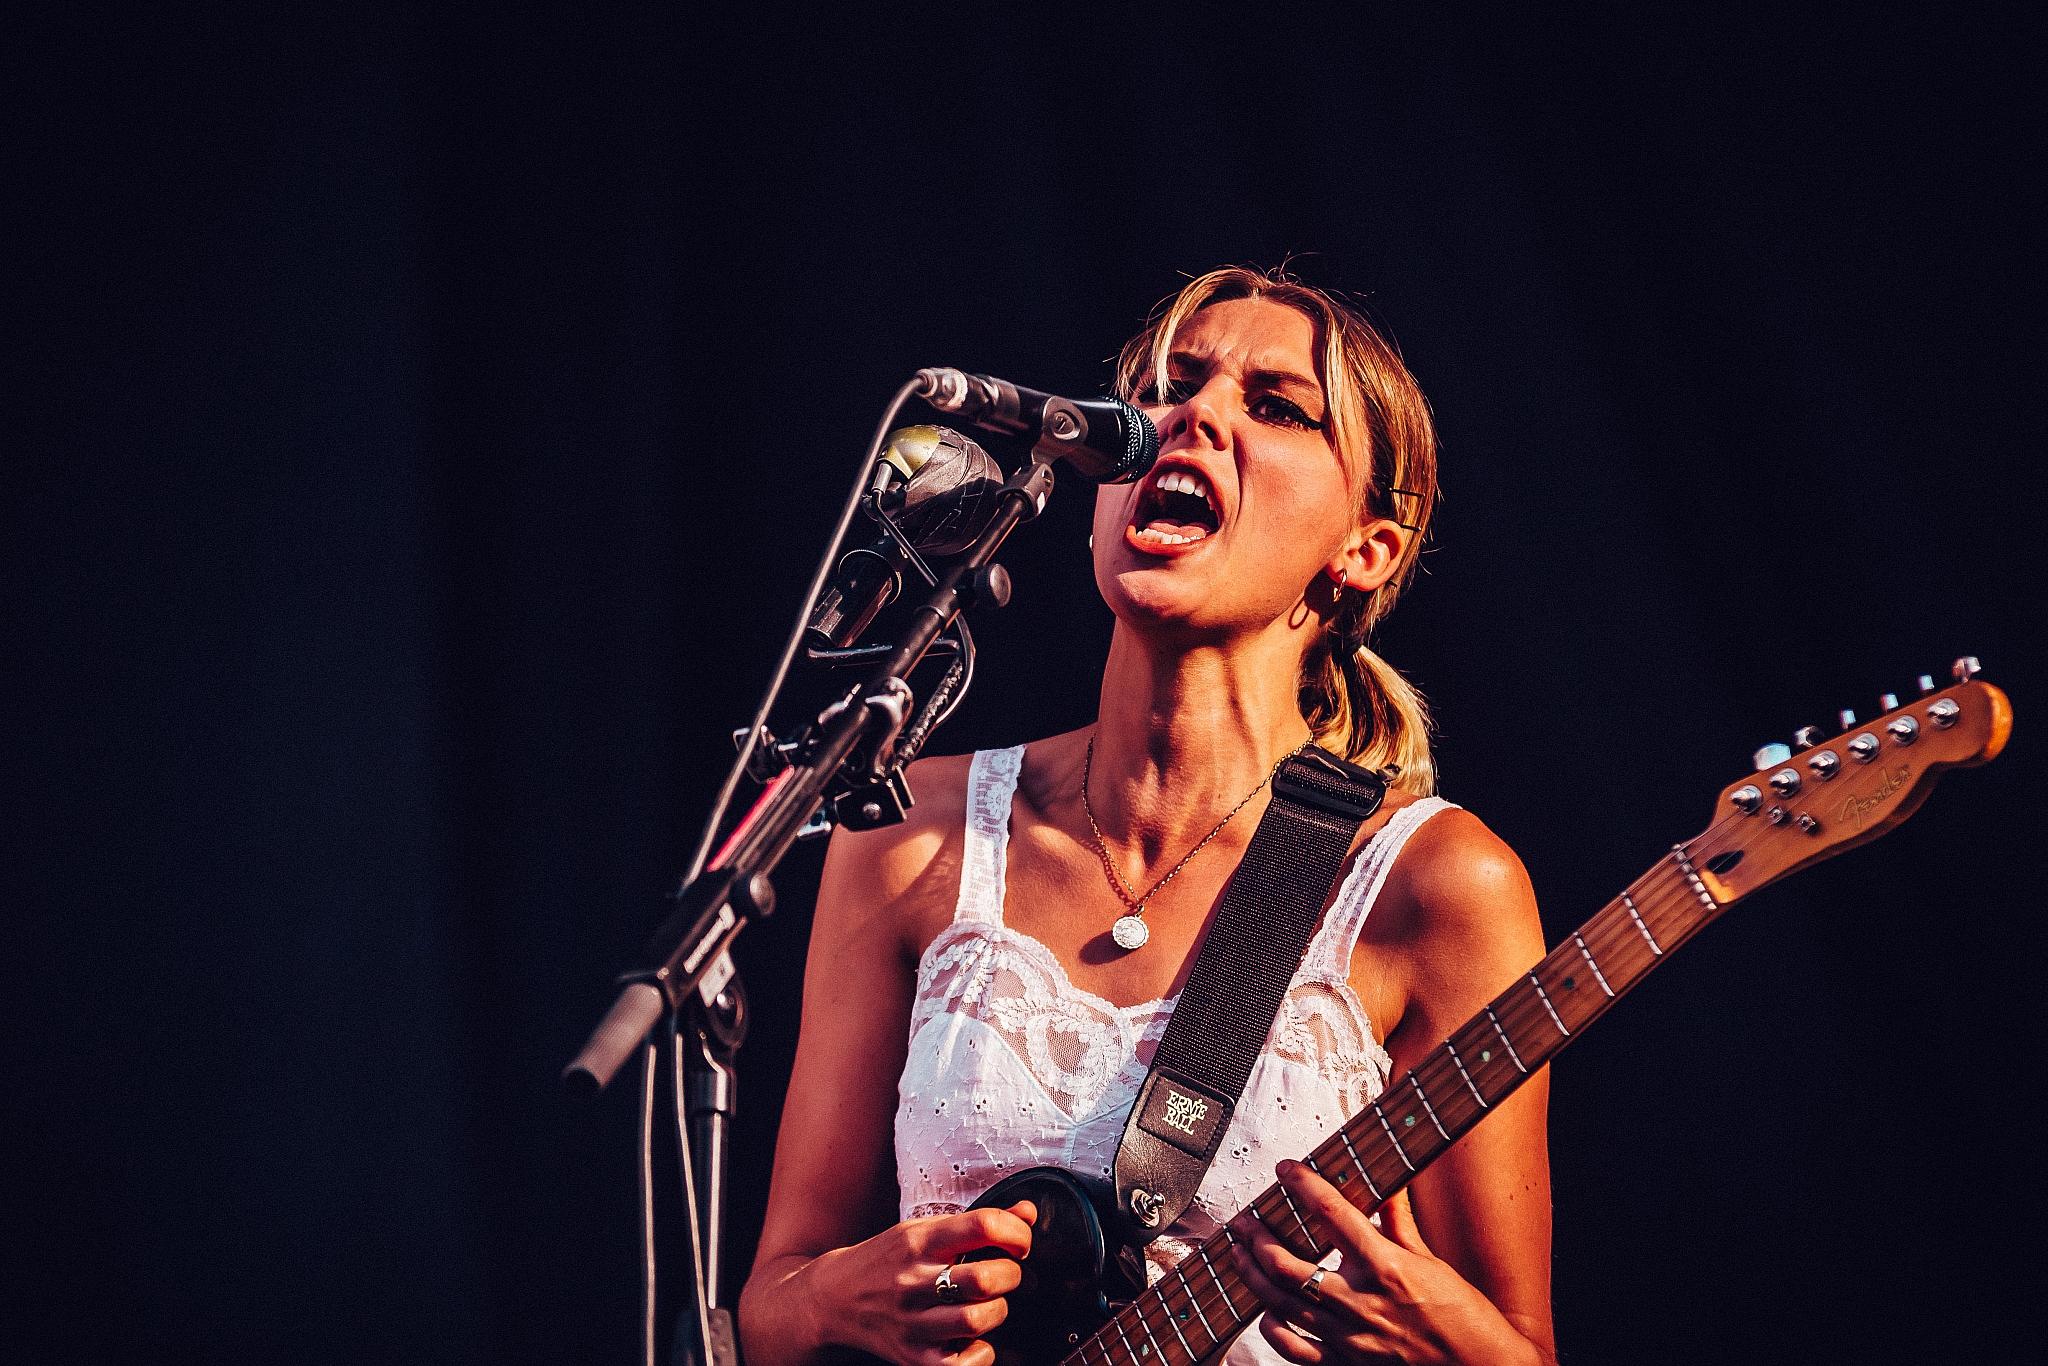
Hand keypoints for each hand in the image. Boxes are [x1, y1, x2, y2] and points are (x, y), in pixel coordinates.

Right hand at [802, 1201, 1035, 1365]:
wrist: (833, 1299)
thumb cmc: (885, 1261)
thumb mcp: (923, 1230)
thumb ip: (977, 1222)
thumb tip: (1027, 1212)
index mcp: (918, 1241)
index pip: (982, 1225)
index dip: (1016, 1231)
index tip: (1019, 1241)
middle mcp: (913, 1281)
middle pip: (984, 1278)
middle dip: (1011, 1274)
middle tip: (1007, 1273)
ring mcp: (912, 1323)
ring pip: (977, 1320)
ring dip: (998, 1310)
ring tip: (989, 1303)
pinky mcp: (912, 1357)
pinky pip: (962, 1364)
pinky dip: (981, 1353)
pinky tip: (974, 1338)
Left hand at [1228, 1163, 1535, 1365]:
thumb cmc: (1465, 1318)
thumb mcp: (1433, 1262)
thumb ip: (1400, 1224)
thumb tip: (1387, 1184)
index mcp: (1387, 1267)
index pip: (1332, 1214)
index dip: (1303, 1185)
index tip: (1286, 1169)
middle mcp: (1361, 1302)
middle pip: (1288, 1263)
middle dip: (1257, 1236)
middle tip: (1244, 1219)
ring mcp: (1349, 1338)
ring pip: (1281, 1303)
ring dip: (1252, 1274)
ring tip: (1238, 1252)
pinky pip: (1294, 1350)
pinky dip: (1273, 1329)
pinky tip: (1264, 1311)